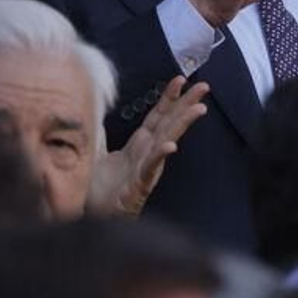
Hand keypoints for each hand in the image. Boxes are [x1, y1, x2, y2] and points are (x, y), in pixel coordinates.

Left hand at [90, 76, 209, 216]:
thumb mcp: (98, 152)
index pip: (159, 115)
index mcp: (140, 143)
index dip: (169, 97)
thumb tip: (95, 108)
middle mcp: (147, 152)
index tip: (181, 79)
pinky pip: (151, 168)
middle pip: (171, 122)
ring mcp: (146, 168)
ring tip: (198, 109)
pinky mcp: (139, 185)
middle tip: (204, 87)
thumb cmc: (99, 188)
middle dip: (187, 103)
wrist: (93, 217)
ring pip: (168, 140)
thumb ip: (101, 132)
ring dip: (183, 123)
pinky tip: (170, 146)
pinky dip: (161, 156)